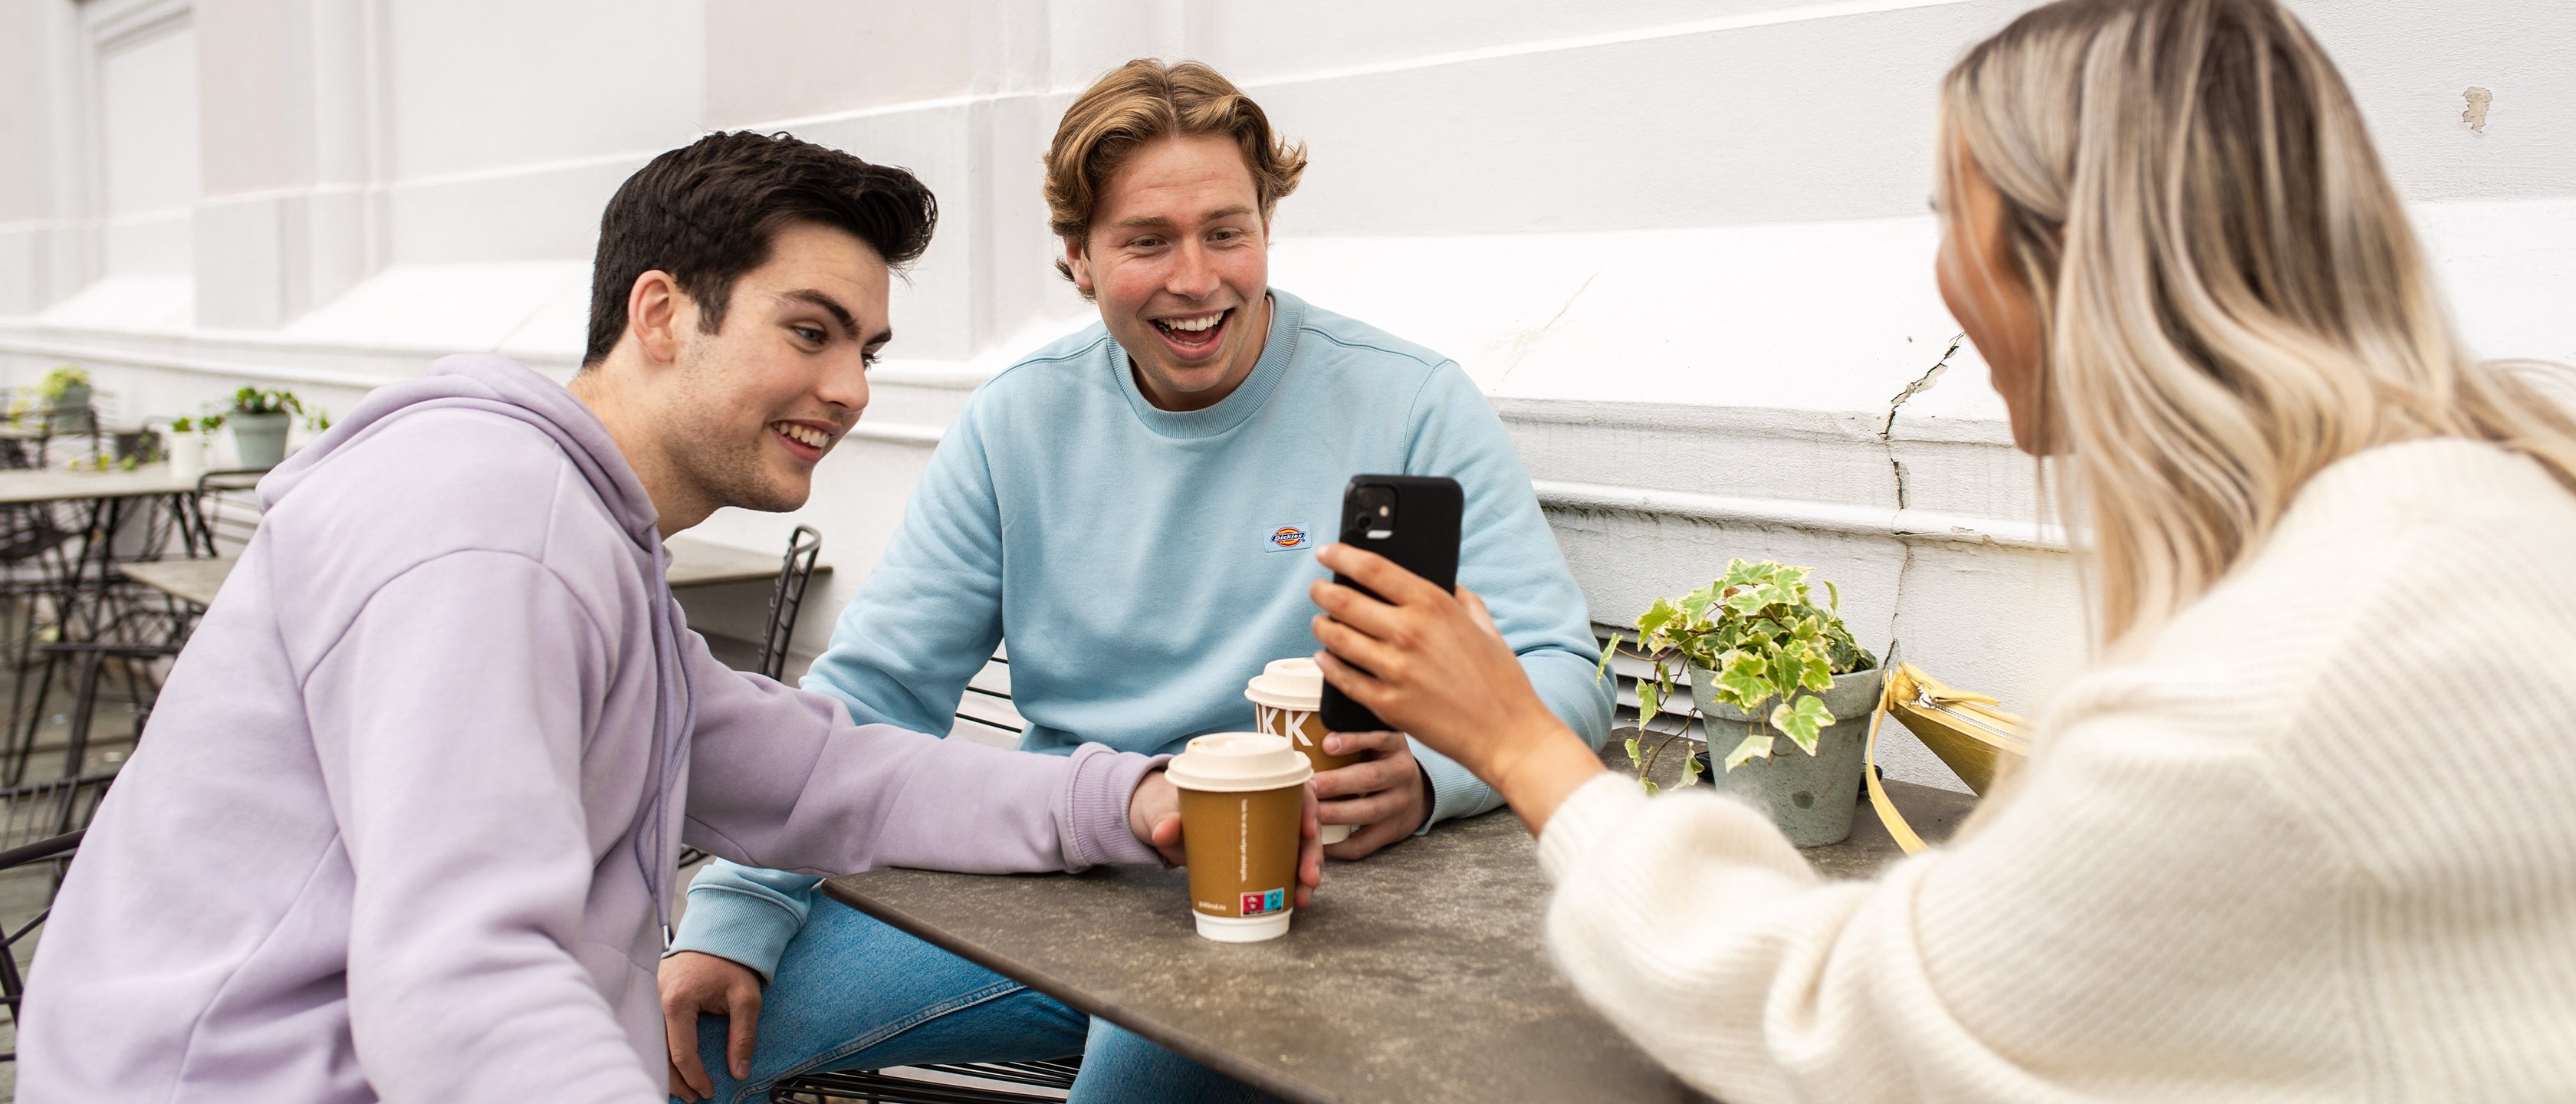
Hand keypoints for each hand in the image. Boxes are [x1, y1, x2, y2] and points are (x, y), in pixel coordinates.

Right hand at [659, 950, 761, 1099]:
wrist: (718, 932)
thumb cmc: (732, 961)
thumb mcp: (746, 998)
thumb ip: (743, 1036)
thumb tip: (739, 1071)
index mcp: (678, 1001)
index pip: (681, 1052)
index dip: (695, 1077)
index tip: (708, 1091)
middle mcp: (656, 1000)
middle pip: (658, 1053)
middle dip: (675, 1081)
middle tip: (693, 1097)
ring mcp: (649, 997)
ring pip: (651, 1044)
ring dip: (664, 1069)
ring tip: (682, 1089)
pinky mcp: (650, 996)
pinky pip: (651, 1030)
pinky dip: (659, 1051)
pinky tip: (670, 1065)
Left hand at [1130, 767, 1327, 907]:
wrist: (1159, 823)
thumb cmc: (1167, 805)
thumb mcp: (1164, 808)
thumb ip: (1165, 818)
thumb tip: (1164, 832)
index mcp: (1252, 782)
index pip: (1294, 789)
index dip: (1307, 808)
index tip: (1307, 831)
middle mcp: (1266, 806)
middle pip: (1303, 823)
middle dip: (1311, 852)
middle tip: (1308, 877)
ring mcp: (1265, 831)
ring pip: (1299, 848)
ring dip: (1307, 872)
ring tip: (1303, 896)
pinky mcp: (1259, 853)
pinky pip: (1286, 866)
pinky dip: (1293, 883)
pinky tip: (1297, 900)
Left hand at [1310, 542, 1603, 833]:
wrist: (1506, 733)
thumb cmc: (1500, 680)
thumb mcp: (1485, 625)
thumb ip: (1460, 598)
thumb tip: (1441, 581)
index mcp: (1433, 604)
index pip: (1371, 568)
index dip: (1341, 556)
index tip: (1326, 553)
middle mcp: (1408, 632)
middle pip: (1343, 601)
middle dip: (1322, 592)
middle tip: (1316, 589)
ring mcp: (1394, 669)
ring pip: (1336, 639)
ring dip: (1321, 627)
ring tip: (1320, 623)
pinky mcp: (1386, 703)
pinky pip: (1342, 678)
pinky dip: (1327, 665)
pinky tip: (1324, 658)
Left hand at [1311, 729, 1430, 858]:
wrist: (1418, 794)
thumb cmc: (1382, 761)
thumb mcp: (1379, 740)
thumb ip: (1354, 732)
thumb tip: (1305, 723)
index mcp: (1396, 747)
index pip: (1380, 738)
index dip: (1354, 740)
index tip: (1326, 743)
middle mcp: (1402, 775)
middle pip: (1370, 778)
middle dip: (1335, 782)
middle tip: (1306, 784)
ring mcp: (1398, 806)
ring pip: (1367, 812)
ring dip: (1333, 813)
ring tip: (1307, 812)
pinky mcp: (1390, 832)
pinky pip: (1364, 843)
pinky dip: (1338, 844)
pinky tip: (1317, 840)